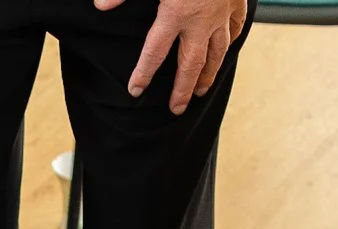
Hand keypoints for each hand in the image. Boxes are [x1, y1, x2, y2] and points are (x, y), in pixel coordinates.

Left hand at [103, 0, 245, 112]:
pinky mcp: (237, 0)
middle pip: (190, 64)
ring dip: (208, 74)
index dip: (143, 74)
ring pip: (217, 52)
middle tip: (176, 109)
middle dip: (181, 90)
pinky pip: (236, 27)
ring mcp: (222, 12)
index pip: (154, 52)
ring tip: (202, 91)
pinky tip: (227, 50)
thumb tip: (100, 6)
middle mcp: (200, 20)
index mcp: (175, 12)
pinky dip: (231, 41)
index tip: (136, 91)